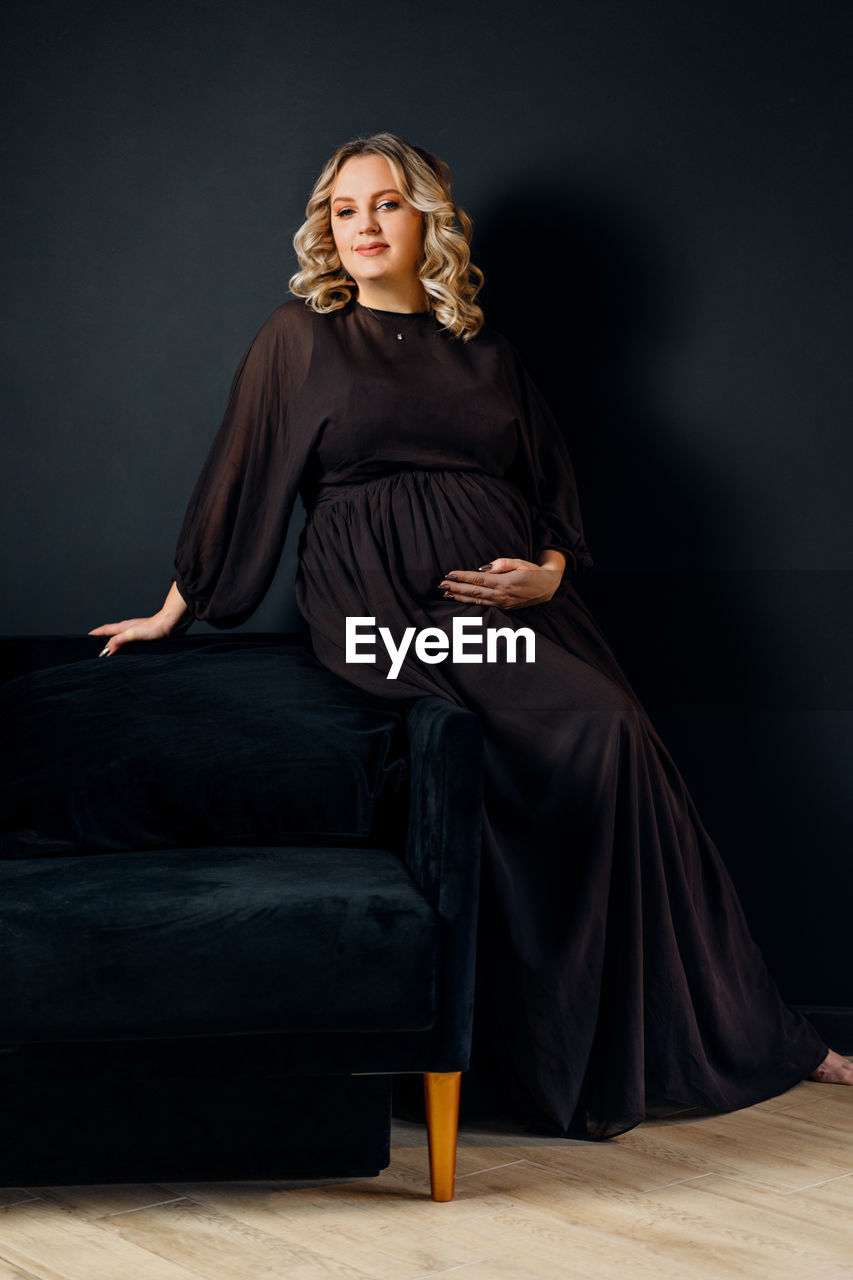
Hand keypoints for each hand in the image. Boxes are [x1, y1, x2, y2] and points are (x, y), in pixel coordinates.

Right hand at [88, 612, 174, 656]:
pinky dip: (124, 646)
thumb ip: (119, 641)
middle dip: (102, 638)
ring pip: (120, 637)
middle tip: (94, 646)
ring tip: (109, 650)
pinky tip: (128, 651)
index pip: (105, 630)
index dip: (96, 633)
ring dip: (113, 643)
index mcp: (123, 627)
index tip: (86, 637)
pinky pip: (129, 641)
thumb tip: (105, 650)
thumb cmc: (154, 628)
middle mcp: (128, 628)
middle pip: (111, 633)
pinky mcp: (145, 636)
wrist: (171, 624)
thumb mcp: (133, 634)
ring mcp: (136, 632)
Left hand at [438, 557, 562, 610]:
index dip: (463, 577)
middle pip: (474, 592)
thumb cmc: (533, 572)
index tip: (449, 574)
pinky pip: (484, 605)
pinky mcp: (504, 608)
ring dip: (460, 598)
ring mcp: (503, 604)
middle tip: (440, 586)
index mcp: (506, 582)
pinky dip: (470, 603)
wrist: (548, 587)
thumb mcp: (520, 563)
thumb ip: (501, 564)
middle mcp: (503, 595)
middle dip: (456, 589)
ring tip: (446, 594)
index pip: (479, 580)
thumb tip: (482, 569)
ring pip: (477, 601)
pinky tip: (461, 600)